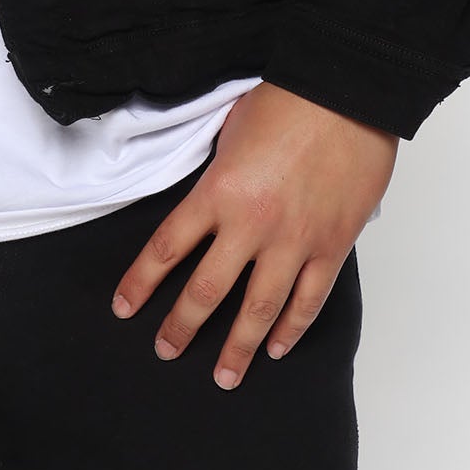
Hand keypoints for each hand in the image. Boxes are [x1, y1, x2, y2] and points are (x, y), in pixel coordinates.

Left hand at [110, 82, 397, 388]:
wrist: (346, 92)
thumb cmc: (286, 101)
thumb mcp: (230, 132)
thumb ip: (216, 176)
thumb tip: (209, 202)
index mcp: (218, 192)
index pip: (167, 247)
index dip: (141, 282)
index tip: (124, 307)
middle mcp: (250, 224)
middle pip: (206, 291)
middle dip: (182, 327)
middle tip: (166, 350)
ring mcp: (294, 241)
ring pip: (258, 310)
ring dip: (239, 348)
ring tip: (224, 377)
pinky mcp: (331, 246)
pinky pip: (308, 300)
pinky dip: (292, 328)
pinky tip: (277, 346)